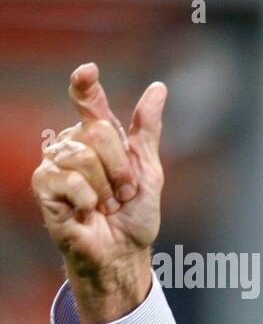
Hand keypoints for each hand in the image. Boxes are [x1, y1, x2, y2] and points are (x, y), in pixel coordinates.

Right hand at [32, 62, 166, 323]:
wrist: (124, 252)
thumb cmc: (134, 215)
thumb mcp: (148, 170)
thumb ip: (146, 130)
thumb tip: (158, 88)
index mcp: (97, 137)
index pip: (87, 100)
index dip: (85, 85)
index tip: (89, 72)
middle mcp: (73, 144)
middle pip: (97, 132)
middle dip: (121, 169)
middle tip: (122, 194)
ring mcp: (55, 164)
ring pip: (83, 156)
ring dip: (106, 188)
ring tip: (106, 205)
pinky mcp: (43, 186)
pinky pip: (69, 179)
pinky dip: (87, 200)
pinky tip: (86, 211)